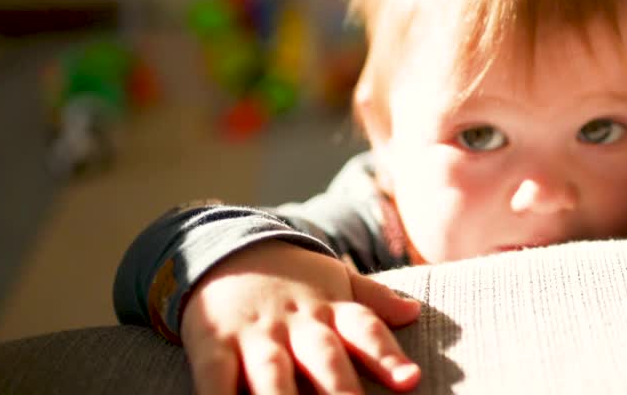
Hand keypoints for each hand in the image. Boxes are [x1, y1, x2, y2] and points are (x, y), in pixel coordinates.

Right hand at [180, 240, 422, 393]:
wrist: (226, 247)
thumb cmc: (291, 278)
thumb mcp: (334, 279)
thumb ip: (373, 299)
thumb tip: (413, 311)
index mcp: (330, 309)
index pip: (365, 329)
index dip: (387, 355)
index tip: (409, 379)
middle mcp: (296, 324)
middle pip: (324, 357)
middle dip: (342, 389)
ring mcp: (255, 336)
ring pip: (273, 374)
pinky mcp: (213, 346)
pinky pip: (217, 378)